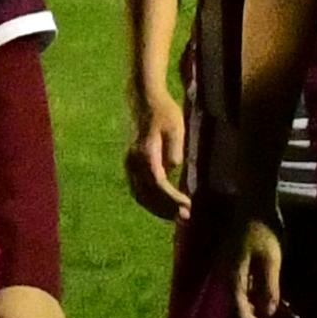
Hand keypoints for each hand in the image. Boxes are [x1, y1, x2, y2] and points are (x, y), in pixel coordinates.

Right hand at [126, 75, 193, 221]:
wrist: (144, 100)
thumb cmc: (164, 112)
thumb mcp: (176, 127)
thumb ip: (175, 150)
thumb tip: (174, 170)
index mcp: (145, 154)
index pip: (157, 184)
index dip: (172, 198)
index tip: (187, 206)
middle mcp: (133, 162)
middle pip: (146, 195)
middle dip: (165, 209)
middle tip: (184, 217)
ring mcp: (129, 164)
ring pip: (139, 195)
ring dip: (157, 208)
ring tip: (175, 216)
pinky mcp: (131, 164)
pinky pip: (137, 189)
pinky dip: (150, 201)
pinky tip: (163, 205)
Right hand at [229, 206, 287, 317]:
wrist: (256, 202)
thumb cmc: (262, 228)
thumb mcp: (270, 259)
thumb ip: (269, 286)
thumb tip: (269, 314)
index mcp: (233, 278)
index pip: (240, 311)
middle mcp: (233, 279)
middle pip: (247, 309)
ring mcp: (240, 273)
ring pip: (254, 301)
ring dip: (272, 313)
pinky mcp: (247, 267)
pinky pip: (257, 289)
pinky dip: (271, 299)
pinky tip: (289, 307)